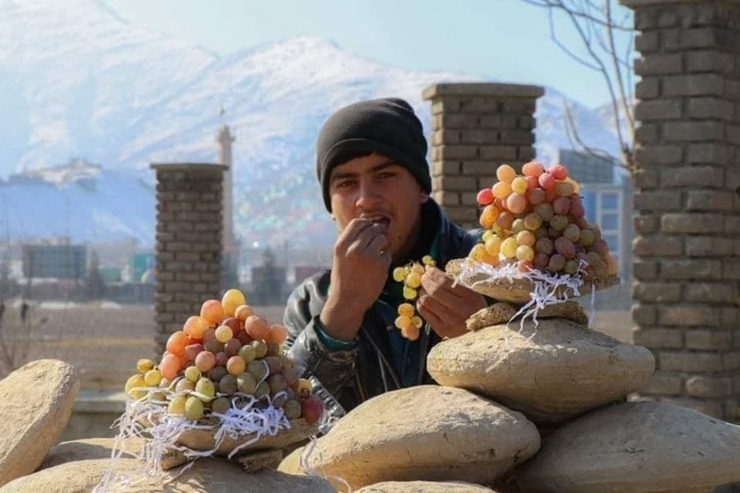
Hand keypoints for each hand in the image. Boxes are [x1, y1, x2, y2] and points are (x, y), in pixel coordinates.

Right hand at [320, 219, 391, 340]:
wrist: (347, 301)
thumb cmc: (344, 278)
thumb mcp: (340, 256)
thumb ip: (351, 241)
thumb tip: (369, 224)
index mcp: (341, 245)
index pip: (358, 222)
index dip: (366, 224)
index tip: (369, 230)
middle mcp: (354, 248)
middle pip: (372, 228)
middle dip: (377, 234)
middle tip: (376, 244)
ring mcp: (368, 257)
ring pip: (382, 239)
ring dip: (382, 245)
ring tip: (376, 255)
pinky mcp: (380, 266)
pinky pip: (387, 254)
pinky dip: (384, 259)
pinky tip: (377, 268)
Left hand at [417, 265, 486, 338]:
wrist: (481, 336)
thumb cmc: (477, 311)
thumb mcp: (475, 295)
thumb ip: (459, 283)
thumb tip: (436, 271)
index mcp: (471, 297)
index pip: (445, 282)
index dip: (434, 274)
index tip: (430, 269)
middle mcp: (461, 309)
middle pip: (434, 291)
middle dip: (426, 281)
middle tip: (424, 277)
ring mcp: (450, 321)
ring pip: (427, 301)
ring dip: (422, 292)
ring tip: (425, 289)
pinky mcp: (442, 330)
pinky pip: (424, 312)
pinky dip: (421, 303)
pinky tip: (425, 301)